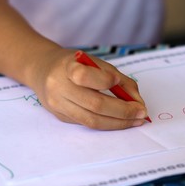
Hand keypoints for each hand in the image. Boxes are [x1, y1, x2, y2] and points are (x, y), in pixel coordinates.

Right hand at [29, 49, 148, 129]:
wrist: (43, 69)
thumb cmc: (75, 64)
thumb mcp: (96, 62)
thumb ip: (119, 79)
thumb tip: (138, 102)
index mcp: (66, 67)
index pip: (84, 76)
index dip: (105, 80)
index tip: (118, 81)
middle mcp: (59, 87)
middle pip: (94, 105)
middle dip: (123, 112)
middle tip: (142, 113)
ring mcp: (58, 104)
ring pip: (92, 121)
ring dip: (118, 123)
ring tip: (136, 121)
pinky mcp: (60, 117)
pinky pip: (87, 124)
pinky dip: (107, 124)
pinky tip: (120, 121)